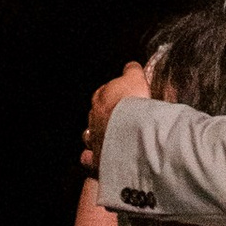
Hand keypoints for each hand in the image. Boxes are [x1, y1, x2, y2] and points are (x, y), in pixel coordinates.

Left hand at [81, 60, 149, 176]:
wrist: (128, 131)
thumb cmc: (131, 102)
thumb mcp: (135, 77)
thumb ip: (132, 71)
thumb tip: (131, 66)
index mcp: (100, 97)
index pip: (102, 93)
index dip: (112, 96)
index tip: (121, 99)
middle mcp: (93, 118)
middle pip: (95, 116)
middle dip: (104, 118)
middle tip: (117, 121)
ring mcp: (94, 139)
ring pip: (90, 137)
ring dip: (97, 138)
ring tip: (107, 141)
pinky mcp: (97, 158)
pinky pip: (91, 159)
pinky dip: (93, 158)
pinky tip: (100, 158)